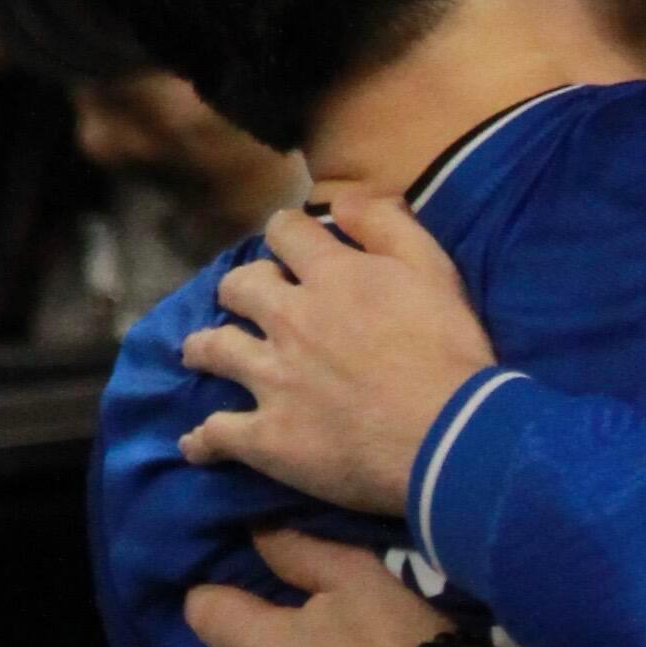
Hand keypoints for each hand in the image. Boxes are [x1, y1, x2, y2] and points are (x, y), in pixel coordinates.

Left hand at [180, 194, 493, 510]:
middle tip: (248, 300)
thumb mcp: (435, 269)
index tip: (290, 242)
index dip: (286, 232)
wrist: (445, 436)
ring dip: (203, 347)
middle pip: (238, 287)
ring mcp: (271, 379)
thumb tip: (343, 200)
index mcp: (331, 276)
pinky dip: (202, 441)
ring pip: (214, 350)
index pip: (286, 232)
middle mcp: (289, 320)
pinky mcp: (266, 437)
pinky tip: (196, 445)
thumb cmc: (449, 351)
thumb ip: (387, 226)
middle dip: (240, 288)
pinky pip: (216, 434)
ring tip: (200, 352)